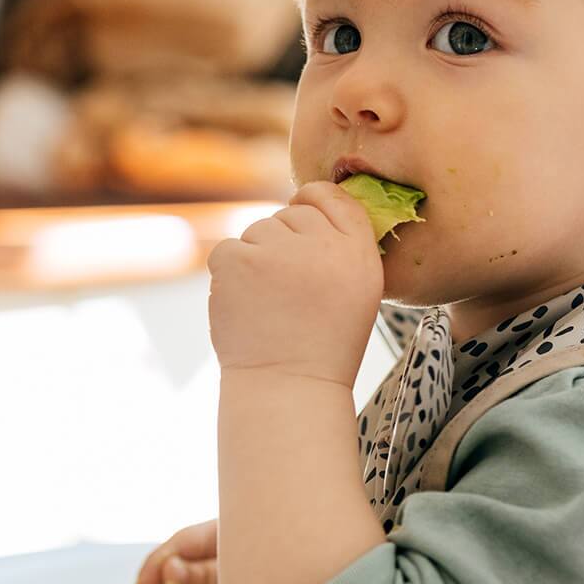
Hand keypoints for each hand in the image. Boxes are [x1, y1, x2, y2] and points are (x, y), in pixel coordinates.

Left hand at [206, 181, 385, 388]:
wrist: (289, 386)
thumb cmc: (324, 346)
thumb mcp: (357, 293)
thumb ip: (342, 246)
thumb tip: (306, 206)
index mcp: (357, 252)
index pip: (333, 197)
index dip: (313, 203)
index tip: (302, 225)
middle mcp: (320, 246)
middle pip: (291, 214)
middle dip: (284, 243)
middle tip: (287, 290)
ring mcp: (276, 252)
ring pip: (257, 231)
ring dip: (257, 258)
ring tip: (268, 302)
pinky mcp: (237, 262)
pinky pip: (227, 249)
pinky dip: (230, 273)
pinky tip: (245, 303)